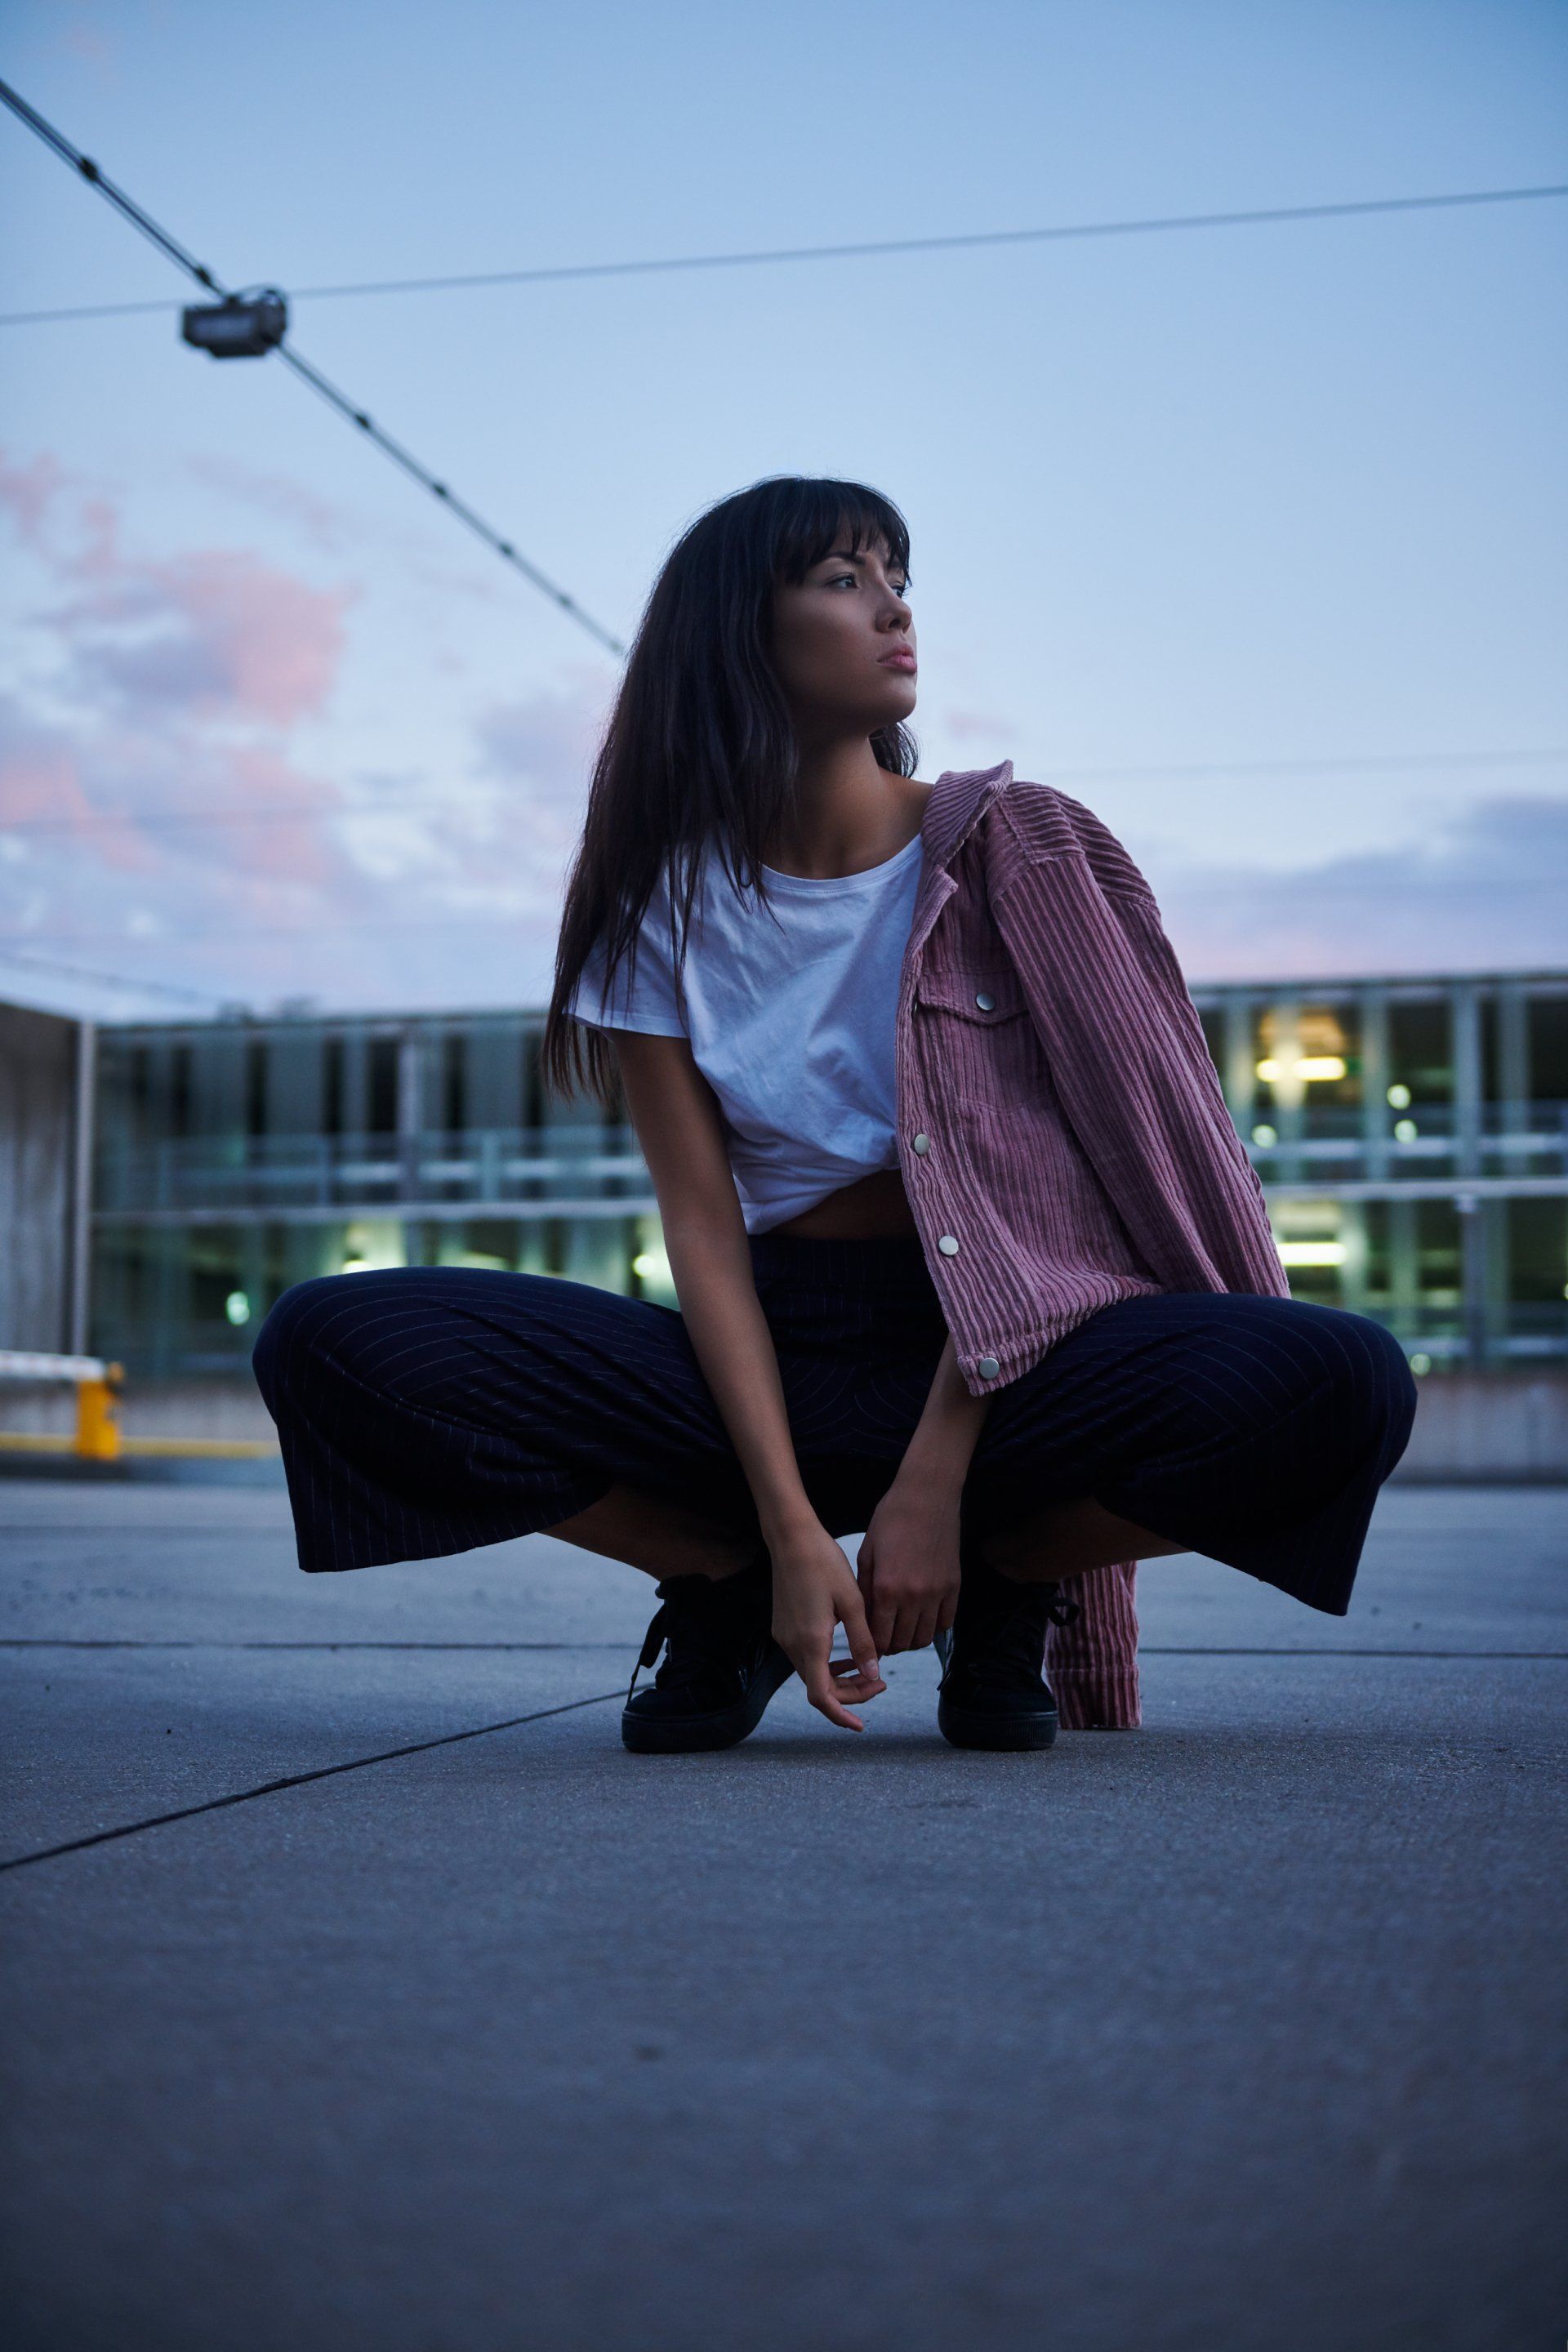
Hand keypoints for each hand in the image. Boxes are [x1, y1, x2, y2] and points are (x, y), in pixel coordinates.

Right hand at [768, 1522, 886, 1730]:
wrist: (791, 1537)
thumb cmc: (823, 1563)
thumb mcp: (853, 1602)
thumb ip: (863, 1641)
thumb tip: (873, 1674)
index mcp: (810, 1642)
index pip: (821, 1697)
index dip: (841, 1715)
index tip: (861, 1725)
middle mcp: (792, 1644)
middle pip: (819, 1688)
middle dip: (850, 1693)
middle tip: (881, 1684)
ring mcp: (785, 1636)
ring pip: (813, 1673)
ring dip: (840, 1678)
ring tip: (870, 1671)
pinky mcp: (784, 1626)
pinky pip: (807, 1657)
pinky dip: (828, 1663)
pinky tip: (848, 1654)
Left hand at [857, 1478, 961, 1654]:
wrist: (926, 1497)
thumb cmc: (890, 1520)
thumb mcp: (867, 1554)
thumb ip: (866, 1590)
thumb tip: (863, 1619)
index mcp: (887, 1588)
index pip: (880, 1637)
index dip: (873, 1646)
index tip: (869, 1644)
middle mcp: (914, 1596)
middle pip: (903, 1642)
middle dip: (891, 1645)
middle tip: (884, 1639)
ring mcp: (938, 1593)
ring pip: (926, 1638)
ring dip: (912, 1640)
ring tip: (903, 1630)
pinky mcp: (954, 1586)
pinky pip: (946, 1622)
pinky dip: (934, 1626)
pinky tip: (923, 1617)